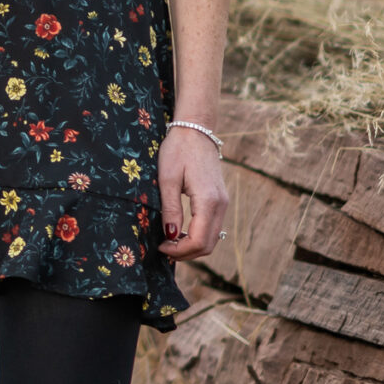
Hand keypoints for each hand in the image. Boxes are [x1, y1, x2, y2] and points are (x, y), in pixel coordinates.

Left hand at [158, 125, 227, 259]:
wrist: (196, 131)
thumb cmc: (178, 150)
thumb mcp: (167, 178)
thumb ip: (170, 209)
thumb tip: (170, 235)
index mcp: (208, 201)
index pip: (199, 241)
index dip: (180, 250)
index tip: (161, 248)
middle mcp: (221, 205)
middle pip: (208, 244)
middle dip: (186, 252)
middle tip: (163, 249)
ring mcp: (223, 203)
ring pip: (213, 238)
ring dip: (192, 246)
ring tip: (169, 242)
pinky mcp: (220, 200)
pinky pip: (213, 227)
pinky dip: (198, 236)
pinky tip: (180, 232)